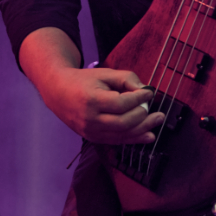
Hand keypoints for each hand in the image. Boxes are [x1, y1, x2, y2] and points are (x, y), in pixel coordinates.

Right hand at [18, 27, 163, 144]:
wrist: (58, 92)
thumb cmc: (83, 81)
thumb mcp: (104, 73)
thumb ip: (126, 78)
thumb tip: (145, 90)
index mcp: (91, 99)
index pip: (120, 103)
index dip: (139, 99)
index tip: (149, 93)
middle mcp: (89, 118)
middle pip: (123, 123)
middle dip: (143, 117)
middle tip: (157, 111)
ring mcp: (90, 131)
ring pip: (121, 135)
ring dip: (143, 130)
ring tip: (157, 122)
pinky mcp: (92, 138)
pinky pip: (116, 141)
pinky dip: (133, 139)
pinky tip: (147, 135)